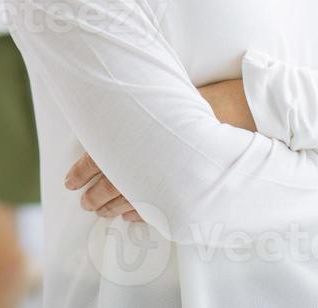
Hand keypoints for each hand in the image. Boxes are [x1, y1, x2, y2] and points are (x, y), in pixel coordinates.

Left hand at [65, 72, 253, 225]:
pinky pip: (156, 210)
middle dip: (95, 197)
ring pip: (130, 200)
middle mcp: (147, 161)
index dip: (81, 172)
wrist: (247, 113)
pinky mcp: (186, 194)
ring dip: (113, 208)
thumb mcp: (166, 100)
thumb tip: (111, 119)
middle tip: (85, 203)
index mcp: (136, 136)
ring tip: (102, 213)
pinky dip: (140, 214)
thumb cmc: (206, 102)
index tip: (70, 182)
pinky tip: (130, 217)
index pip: (98, 158)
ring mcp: (167, 180)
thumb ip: (138, 115)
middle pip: (111, 185)